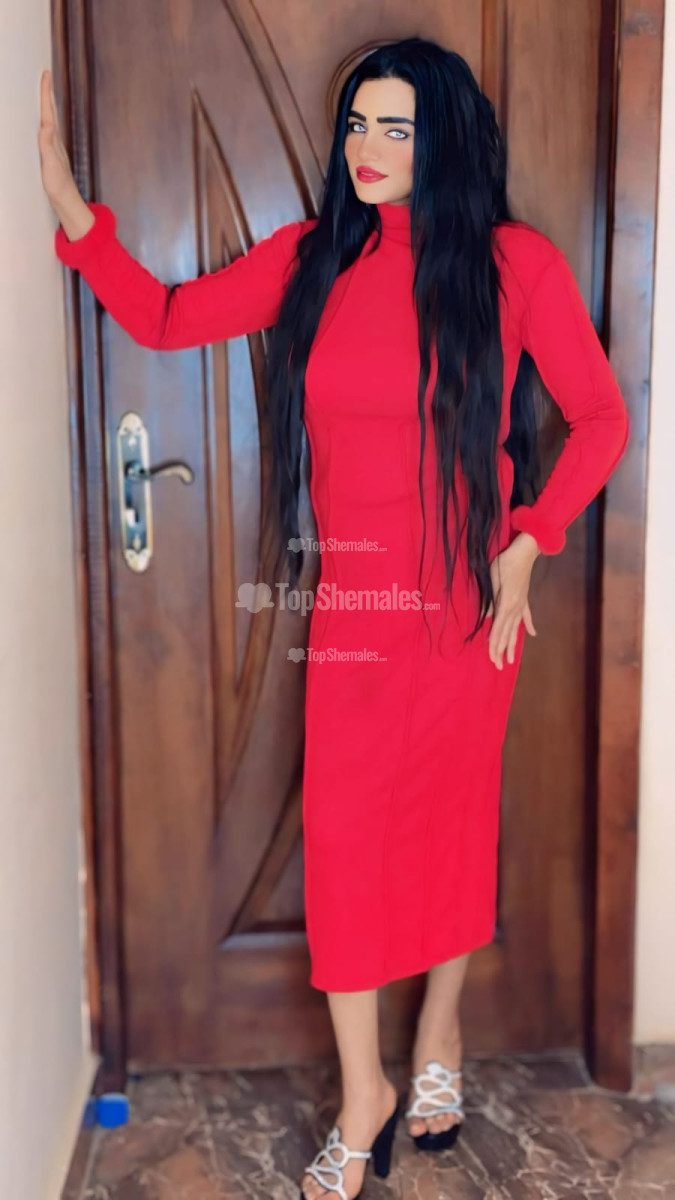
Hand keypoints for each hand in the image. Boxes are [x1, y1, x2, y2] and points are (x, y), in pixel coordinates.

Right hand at [38, 69, 76, 205]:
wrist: (67, 202)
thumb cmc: (58, 187)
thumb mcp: (51, 166)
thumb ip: (48, 146)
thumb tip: (47, 126)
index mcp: (53, 140)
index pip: (48, 112)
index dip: (46, 93)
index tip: (46, 75)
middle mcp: (55, 141)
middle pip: (51, 112)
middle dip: (48, 93)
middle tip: (46, 75)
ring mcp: (54, 147)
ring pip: (50, 119)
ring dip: (47, 104)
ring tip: (45, 91)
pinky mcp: (51, 155)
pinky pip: (47, 130)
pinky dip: (45, 119)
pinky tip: (45, 122)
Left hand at [486, 532, 538, 668]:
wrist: (524, 552)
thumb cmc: (504, 563)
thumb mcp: (491, 580)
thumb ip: (489, 600)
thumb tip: (487, 617)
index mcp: (506, 605)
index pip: (498, 630)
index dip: (494, 645)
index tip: (492, 659)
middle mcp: (515, 608)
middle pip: (507, 634)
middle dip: (502, 651)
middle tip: (500, 667)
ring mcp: (521, 604)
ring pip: (516, 629)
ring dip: (513, 645)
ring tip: (512, 660)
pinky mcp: (524, 599)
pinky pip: (526, 616)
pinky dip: (529, 625)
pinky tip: (532, 635)